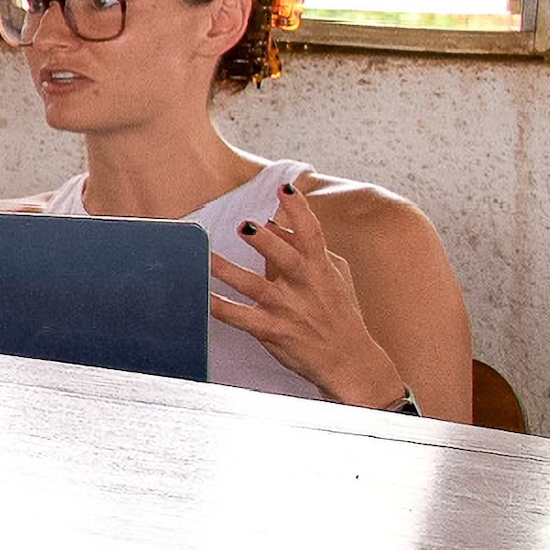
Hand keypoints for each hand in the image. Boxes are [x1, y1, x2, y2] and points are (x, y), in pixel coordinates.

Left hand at [211, 183, 405, 407]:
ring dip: (229, 271)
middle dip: (267, 242)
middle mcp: (304, 285)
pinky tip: (199, 298)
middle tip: (245, 226)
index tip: (285, 188)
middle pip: (285, 258)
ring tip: (206, 256)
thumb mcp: (333, 276)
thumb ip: (308, 248)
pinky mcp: (272, 330)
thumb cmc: (338, 313)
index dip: (299, 209)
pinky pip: (240, 318)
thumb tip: (278, 225)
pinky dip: (220, 308)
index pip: (312, 232)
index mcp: (320, 267)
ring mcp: (287, 309)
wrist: (350, 361)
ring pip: (255, 287)